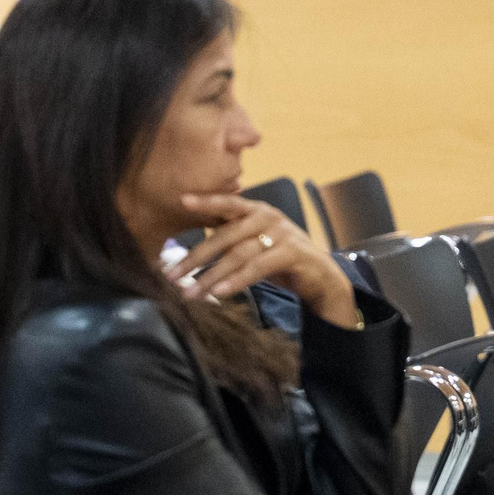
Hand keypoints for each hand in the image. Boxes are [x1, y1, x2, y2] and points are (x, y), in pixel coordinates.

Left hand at [165, 195, 358, 328]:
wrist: (321, 276)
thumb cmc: (281, 260)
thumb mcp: (255, 245)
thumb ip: (233, 240)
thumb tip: (196, 249)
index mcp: (257, 210)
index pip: (228, 203)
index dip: (206, 201)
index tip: (182, 200)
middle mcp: (269, 217)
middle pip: (225, 235)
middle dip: (196, 257)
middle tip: (173, 275)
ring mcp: (282, 233)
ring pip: (238, 254)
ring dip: (211, 276)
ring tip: (191, 293)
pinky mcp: (292, 252)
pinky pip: (258, 267)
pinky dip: (237, 281)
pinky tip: (219, 293)